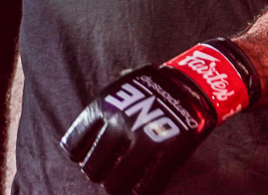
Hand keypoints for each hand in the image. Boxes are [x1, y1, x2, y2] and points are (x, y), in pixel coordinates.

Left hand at [60, 40, 259, 194]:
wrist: (193, 84)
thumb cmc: (152, 88)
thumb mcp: (121, 88)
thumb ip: (102, 111)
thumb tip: (82, 142)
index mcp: (104, 106)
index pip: (75, 145)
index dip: (80, 156)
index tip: (88, 157)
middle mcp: (119, 124)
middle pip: (93, 169)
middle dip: (99, 173)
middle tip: (108, 171)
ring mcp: (144, 140)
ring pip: (115, 184)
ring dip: (117, 186)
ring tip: (123, 183)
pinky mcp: (168, 154)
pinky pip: (146, 189)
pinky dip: (140, 192)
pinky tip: (142, 186)